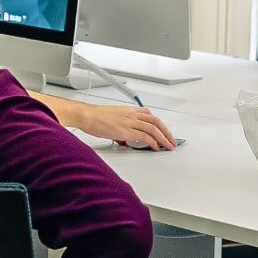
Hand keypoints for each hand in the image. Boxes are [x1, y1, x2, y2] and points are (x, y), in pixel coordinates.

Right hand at [32, 92, 176, 150]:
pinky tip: (156, 147)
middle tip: (172, 140)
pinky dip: (153, 142)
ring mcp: (130, 122)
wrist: (85, 115)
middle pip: (156, 121)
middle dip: (166, 131)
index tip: (163, 130)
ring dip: (164, 138)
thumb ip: (120, 128)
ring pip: (154, 128)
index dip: (159, 123)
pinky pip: (145, 136)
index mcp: (128, 110)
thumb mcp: (110, 119)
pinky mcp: (126, 131)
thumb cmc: (93, 117)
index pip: (149, 114)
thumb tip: (123, 139)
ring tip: (168, 146)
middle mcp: (131, 114)